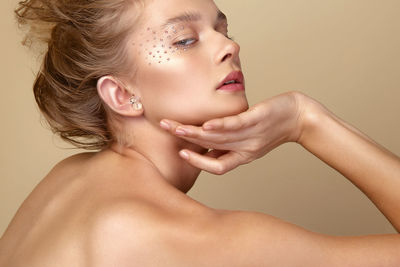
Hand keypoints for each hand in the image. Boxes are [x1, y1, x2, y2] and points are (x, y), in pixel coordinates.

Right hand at [160, 91, 307, 174]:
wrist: (301, 117)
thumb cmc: (274, 125)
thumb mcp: (251, 137)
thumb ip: (232, 139)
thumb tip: (211, 135)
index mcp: (242, 155)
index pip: (218, 166)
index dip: (198, 162)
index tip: (181, 152)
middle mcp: (245, 148)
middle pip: (211, 149)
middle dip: (186, 140)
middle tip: (165, 128)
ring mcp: (252, 134)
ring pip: (219, 138)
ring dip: (196, 133)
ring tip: (177, 127)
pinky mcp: (258, 118)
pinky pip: (237, 125)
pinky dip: (220, 125)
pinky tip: (206, 124)